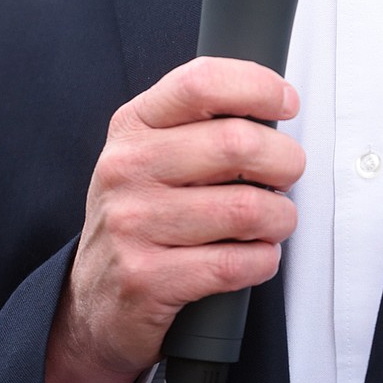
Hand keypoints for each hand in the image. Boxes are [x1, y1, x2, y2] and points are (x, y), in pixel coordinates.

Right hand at [45, 56, 303, 382]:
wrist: (95, 299)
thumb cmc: (143, 215)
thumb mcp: (154, 153)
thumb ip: (203, 124)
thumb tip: (276, 106)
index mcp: (134, 125)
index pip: (201, 82)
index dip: (257, 87)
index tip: (286, 104)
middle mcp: (127, 168)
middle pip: (236, 143)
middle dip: (285, 161)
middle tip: (287, 175)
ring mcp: (132, 224)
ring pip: (245, 208)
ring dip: (280, 217)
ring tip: (274, 221)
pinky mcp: (146, 278)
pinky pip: (235, 263)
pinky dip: (262, 261)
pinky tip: (254, 257)